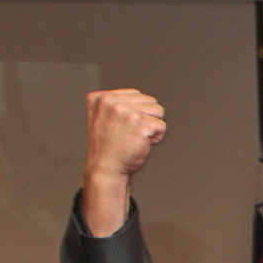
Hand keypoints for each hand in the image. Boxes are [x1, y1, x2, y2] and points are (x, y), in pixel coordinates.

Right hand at [81, 88, 165, 235]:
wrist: (106, 168)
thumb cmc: (110, 146)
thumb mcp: (106, 117)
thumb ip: (119, 103)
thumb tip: (146, 100)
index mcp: (100, 97)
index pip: (136, 94)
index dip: (137, 112)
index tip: (123, 126)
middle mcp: (110, 101)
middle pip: (150, 101)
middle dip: (147, 118)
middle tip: (131, 134)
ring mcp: (125, 112)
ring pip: (158, 111)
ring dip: (153, 127)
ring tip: (136, 138)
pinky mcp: (139, 124)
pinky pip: (162, 126)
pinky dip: (157, 138)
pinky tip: (142, 144)